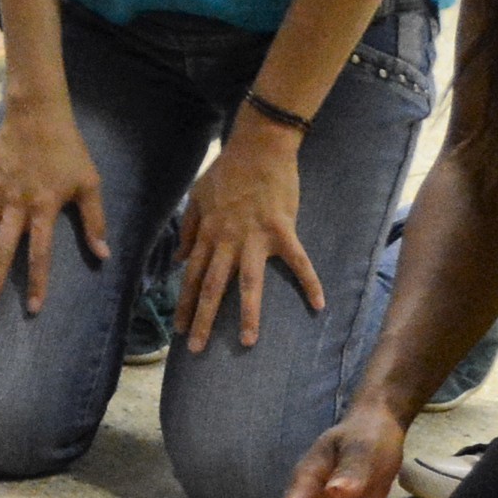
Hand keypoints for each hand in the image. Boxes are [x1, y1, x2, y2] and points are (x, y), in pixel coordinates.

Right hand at [0, 94, 111, 316]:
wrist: (36, 113)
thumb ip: (95, 221)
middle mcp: (15, 206)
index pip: (39, 254)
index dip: (37, 282)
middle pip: (0, 252)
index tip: (33, 309)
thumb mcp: (89, 183)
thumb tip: (103, 255)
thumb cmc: (68, 149)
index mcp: (42, 208)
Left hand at [174, 119, 323, 352]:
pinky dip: (310, 282)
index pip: (192, 277)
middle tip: (197, 349)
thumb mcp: (197, 197)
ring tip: (248, 342)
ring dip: (248, 313)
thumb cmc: (227, 171)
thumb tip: (180, 259)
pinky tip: (318, 305)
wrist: (259, 147)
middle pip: (213, 287)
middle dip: (204, 319)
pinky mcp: (283, 231)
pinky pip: (298, 262)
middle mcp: (227, 241)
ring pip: (249, 282)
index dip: (185, 304)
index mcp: (207, 234)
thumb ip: (188, 229)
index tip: (179, 330)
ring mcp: (255, 238)